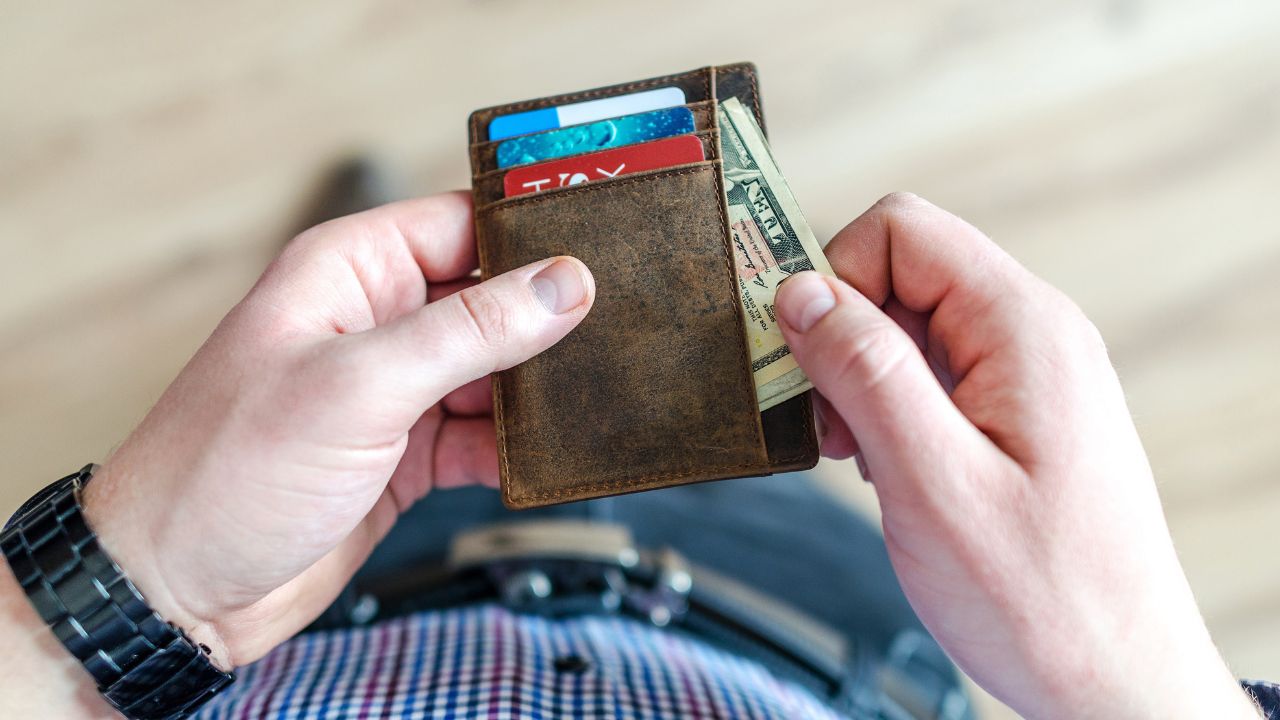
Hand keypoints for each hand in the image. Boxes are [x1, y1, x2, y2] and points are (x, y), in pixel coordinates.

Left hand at [78, 192, 594, 668]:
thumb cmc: (223, 473)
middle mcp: (374, 323)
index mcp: (349, 272)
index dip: (531, 235)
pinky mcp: (405, 452)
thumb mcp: (359, 386)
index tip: (601, 250)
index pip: (462, 224)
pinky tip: (540, 458)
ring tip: (587, 400)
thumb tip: (561, 283)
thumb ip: (469, 332)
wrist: (178, 592)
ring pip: (493, 372)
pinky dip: (512, 449)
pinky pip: (480, 436)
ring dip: (534, 392)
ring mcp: (391, 390)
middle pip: (489, 299)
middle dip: (545, 320)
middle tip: (614, 333)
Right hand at [775, 194, 1258, 718]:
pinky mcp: (1015, 415)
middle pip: (901, 272)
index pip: (901, 231)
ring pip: (908, 325)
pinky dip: (888, 410)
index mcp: (1022, 327)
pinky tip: (887, 467)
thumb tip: (800, 290)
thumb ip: (865, 372)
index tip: (796, 355)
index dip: (832, 276)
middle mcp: (1031, 334)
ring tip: (861, 456)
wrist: (1115, 681)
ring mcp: (1026, 375)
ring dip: (860, 378)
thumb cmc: (1041, 597)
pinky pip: (930, 374)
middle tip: (829, 424)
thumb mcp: (932, 481)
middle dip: (841, 335)